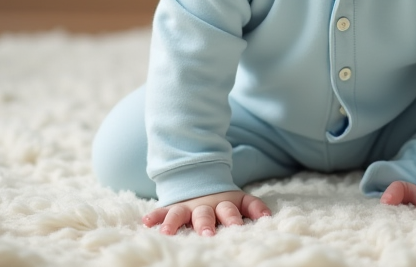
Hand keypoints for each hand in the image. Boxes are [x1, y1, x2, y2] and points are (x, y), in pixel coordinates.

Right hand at [143, 190, 270, 235]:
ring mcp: (188, 207)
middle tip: (206, 234)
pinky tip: (147, 222)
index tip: (237, 227)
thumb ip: (254, 207)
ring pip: (181, 213)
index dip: (234, 217)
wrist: (202, 181)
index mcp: (226, 204)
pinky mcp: (174, 209)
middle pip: (206, 213)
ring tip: (168, 233)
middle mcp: (206, 206)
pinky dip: (156, 216)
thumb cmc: (225, 201)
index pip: (232, 210)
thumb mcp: (241, 200)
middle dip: (206, 224)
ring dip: (175, 222)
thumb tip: (268, 217)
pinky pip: (163, 211)